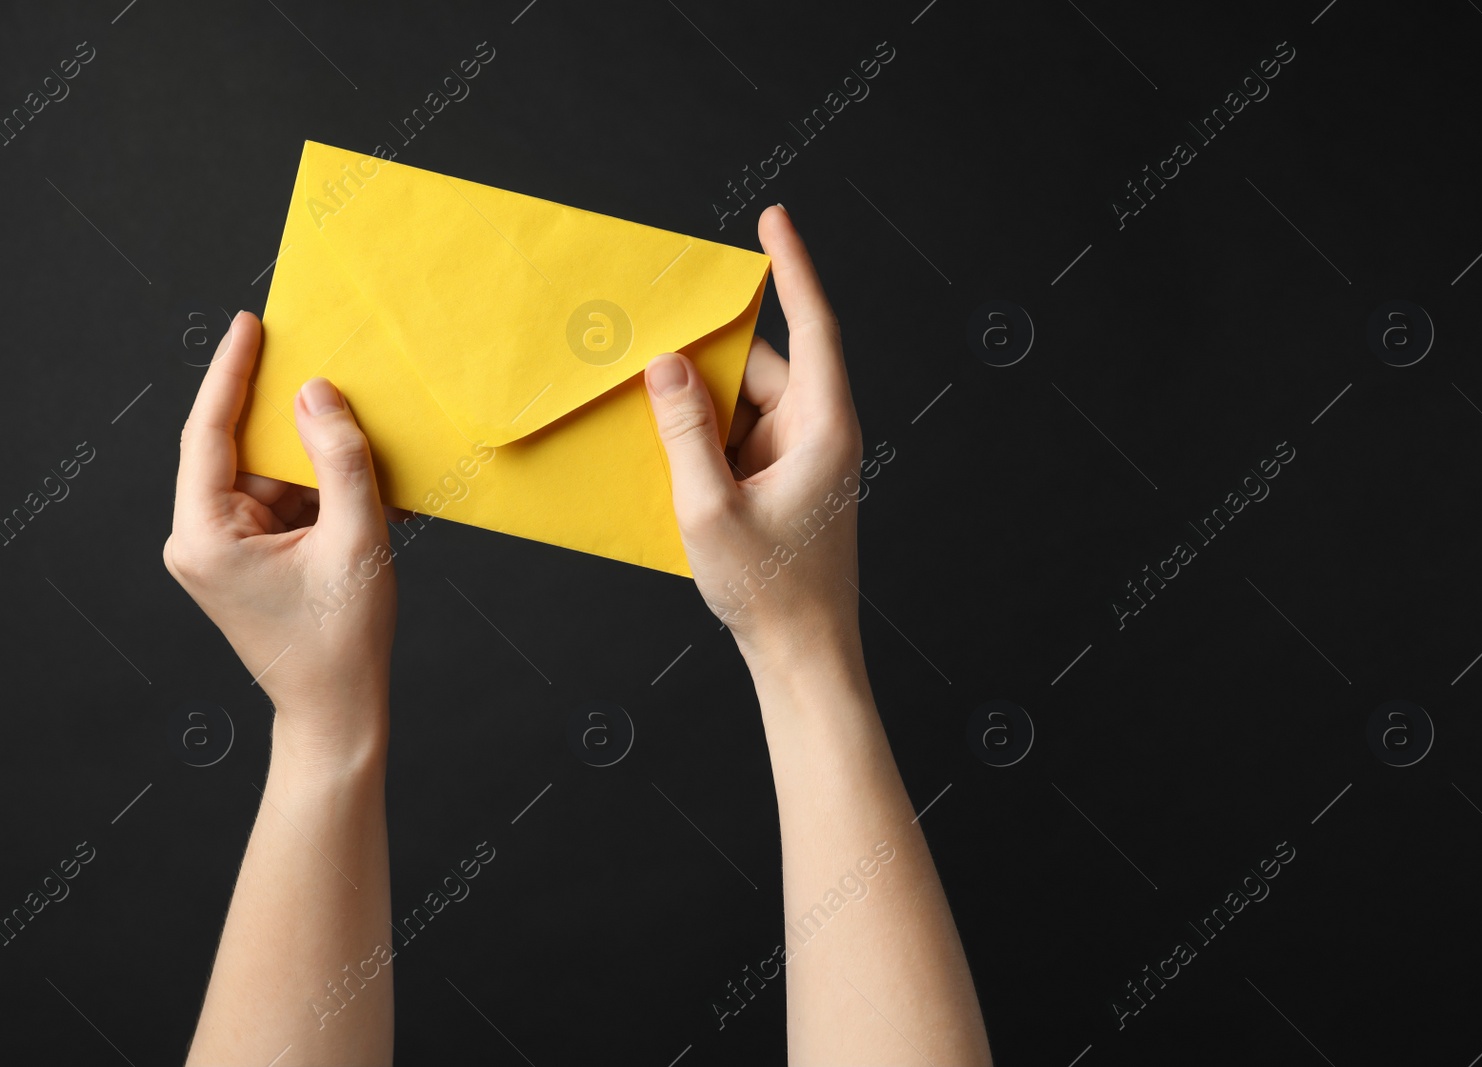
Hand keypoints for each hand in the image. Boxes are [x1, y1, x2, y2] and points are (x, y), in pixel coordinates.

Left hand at [163, 311, 397, 767]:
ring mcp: (218, 552)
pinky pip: (279, 503)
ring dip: (312, 463)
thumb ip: (340, 459)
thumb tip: (318, 393)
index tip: (250, 325)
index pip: (209, 433)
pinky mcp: (243, 560)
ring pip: (266, 476)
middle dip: (287, 419)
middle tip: (325, 371)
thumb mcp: (357, 539)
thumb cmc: (343, 641)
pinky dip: (317, 493)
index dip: (232, 373)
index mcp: (204, 536)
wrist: (337, 711)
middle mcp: (197, 540)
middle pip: (241, 451)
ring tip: (363, 450)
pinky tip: (359, 492)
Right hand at [644, 205, 864, 672]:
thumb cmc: (771, 591)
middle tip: (651, 346)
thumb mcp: (710, 508)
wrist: (803, 657)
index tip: (774, 219)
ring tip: (648, 417)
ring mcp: (802, 460)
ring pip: (744, 405)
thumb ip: (685, 430)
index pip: (813, 327)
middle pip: (761, 368)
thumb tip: (668, 364)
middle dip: (707, 361)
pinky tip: (668, 460)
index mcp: (823, 428)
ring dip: (700, 409)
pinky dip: (706, 441)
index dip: (794, 267)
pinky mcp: (784, 483)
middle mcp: (819, 434)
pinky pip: (740, 439)